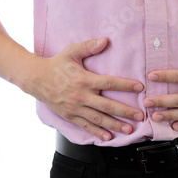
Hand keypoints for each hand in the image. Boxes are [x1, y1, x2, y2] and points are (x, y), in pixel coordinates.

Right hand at [26, 37, 143, 140]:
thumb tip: (105, 40)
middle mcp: (81, 96)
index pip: (110, 83)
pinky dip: (97, 132)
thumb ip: (89, 46)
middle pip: (108, 105)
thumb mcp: (71, 51)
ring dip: (115, 125)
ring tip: (129, 130)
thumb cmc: (56, 64)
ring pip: (99, 119)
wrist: (36, 79)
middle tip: (140, 115)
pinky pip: (85, 126)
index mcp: (84, 80)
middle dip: (125, 111)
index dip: (126, 85)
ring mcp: (75, 108)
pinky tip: (108, 137)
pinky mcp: (70, 116)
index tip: (140, 88)